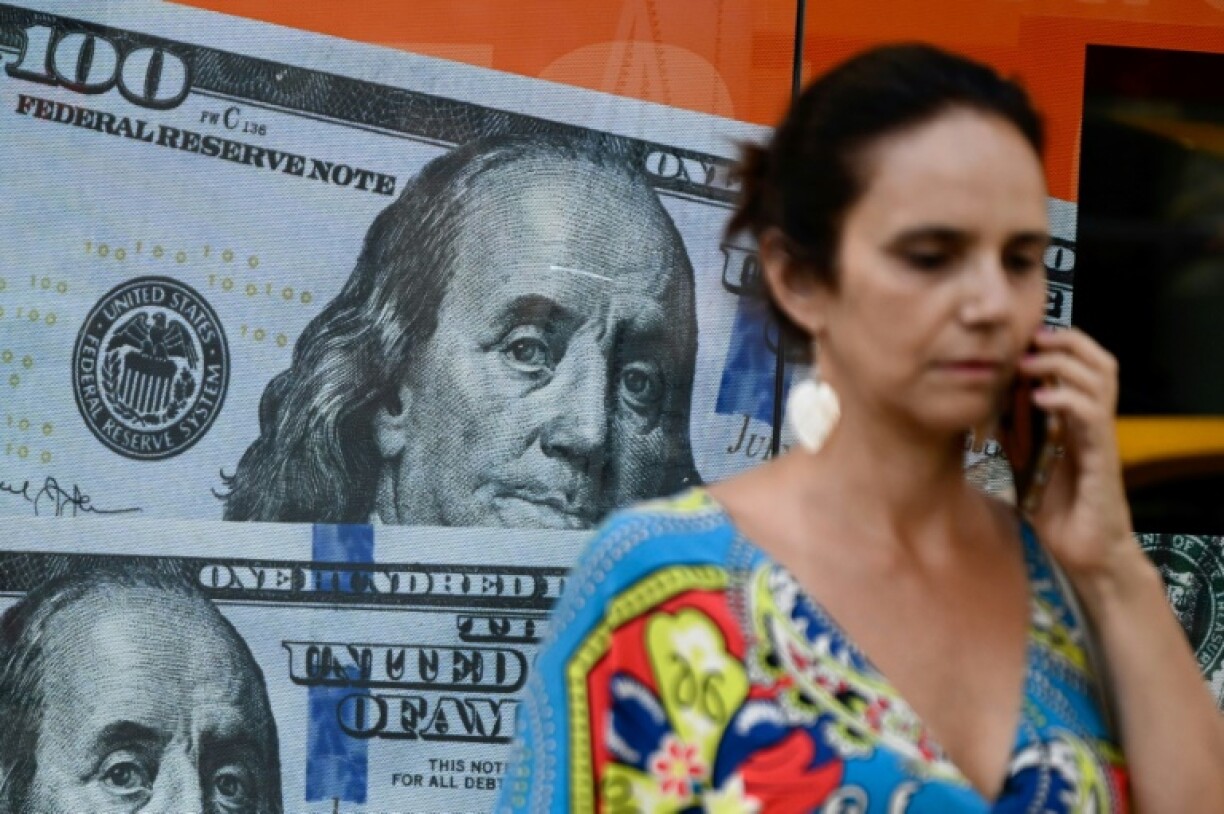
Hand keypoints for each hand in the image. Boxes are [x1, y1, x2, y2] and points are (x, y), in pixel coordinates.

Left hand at [1015, 327, 1137, 584]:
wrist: (1082, 553)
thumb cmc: (1055, 509)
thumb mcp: (1022, 463)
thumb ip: (1011, 434)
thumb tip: (983, 406)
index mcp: (1077, 420)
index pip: (1082, 366)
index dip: (1060, 344)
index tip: (1023, 338)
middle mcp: (1093, 423)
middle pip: (1100, 362)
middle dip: (1067, 341)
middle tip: (1031, 341)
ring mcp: (1101, 438)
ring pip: (1101, 380)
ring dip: (1063, 364)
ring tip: (1030, 365)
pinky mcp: (1103, 458)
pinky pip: (1093, 416)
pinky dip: (1067, 399)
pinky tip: (1039, 399)